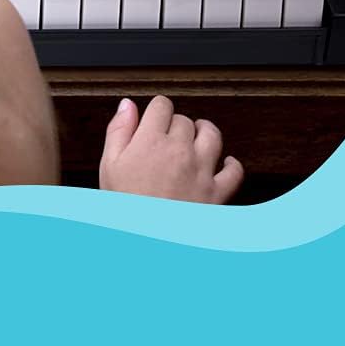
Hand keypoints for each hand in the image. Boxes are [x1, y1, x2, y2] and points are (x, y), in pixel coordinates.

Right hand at [99, 94, 242, 202]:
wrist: (146, 240)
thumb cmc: (125, 205)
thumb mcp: (110, 165)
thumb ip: (119, 130)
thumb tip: (127, 104)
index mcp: (151, 141)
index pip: (162, 105)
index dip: (158, 108)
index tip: (155, 116)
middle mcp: (180, 151)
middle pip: (185, 120)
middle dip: (176, 123)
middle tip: (168, 134)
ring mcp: (201, 171)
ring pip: (213, 136)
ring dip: (206, 131)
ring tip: (198, 134)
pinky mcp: (217, 193)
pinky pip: (234, 171)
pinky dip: (232, 164)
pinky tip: (224, 163)